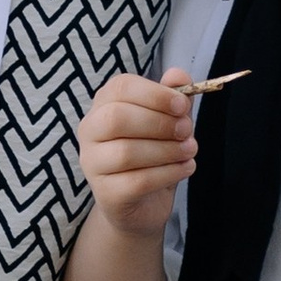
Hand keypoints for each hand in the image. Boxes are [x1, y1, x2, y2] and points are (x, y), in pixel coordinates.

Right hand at [78, 70, 198, 237]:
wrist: (143, 204)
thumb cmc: (153, 155)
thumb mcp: (168, 122)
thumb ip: (173, 98)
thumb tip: (179, 75)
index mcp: (103, 105)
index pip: (121, 88)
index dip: (155, 94)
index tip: (183, 106)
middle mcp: (90, 132)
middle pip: (117, 118)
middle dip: (159, 123)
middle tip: (187, 131)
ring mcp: (93, 164)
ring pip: (127, 152)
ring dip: (167, 150)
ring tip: (190, 151)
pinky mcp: (106, 194)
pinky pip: (137, 181)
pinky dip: (168, 173)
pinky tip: (185, 169)